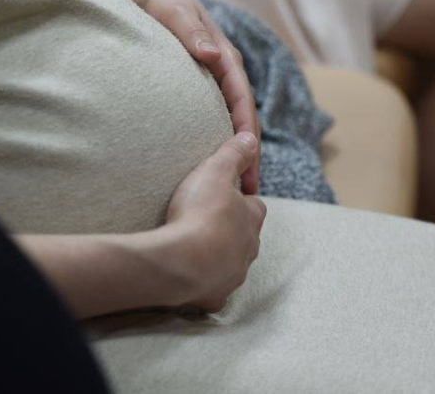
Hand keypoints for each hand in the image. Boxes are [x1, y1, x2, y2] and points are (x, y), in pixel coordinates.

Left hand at [125, 0, 260, 193]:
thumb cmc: (162, 0)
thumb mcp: (174, 10)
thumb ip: (190, 31)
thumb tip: (213, 55)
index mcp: (225, 56)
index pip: (242, 98)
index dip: (246, 128)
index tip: (247, 156)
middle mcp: (225, 70)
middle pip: (244, 116)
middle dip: (249, 151)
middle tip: (249, 189)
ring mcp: (215, 80)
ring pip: (232, 120)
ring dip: (237, 150)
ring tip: (239, 187)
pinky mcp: (202, 87)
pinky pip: (217, 117)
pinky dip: (221, 140)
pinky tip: (213, 162)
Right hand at [160, 133, 266, 311]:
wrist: (180, 262)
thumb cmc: (200, 213)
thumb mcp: (215, 170)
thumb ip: (234, 153)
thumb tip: (250, 138)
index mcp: (252, 218)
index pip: (254, 205)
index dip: (240, 199)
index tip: (223, 195)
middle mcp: (249, 249)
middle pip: (244, 236)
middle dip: (231, 230)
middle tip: (206, 221)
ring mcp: (234, 275)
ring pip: (232, 263)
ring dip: (219, 256)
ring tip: (195, 247)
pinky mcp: (215, 295)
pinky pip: (213, 289)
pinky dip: (205, 283)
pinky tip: (190, 276)